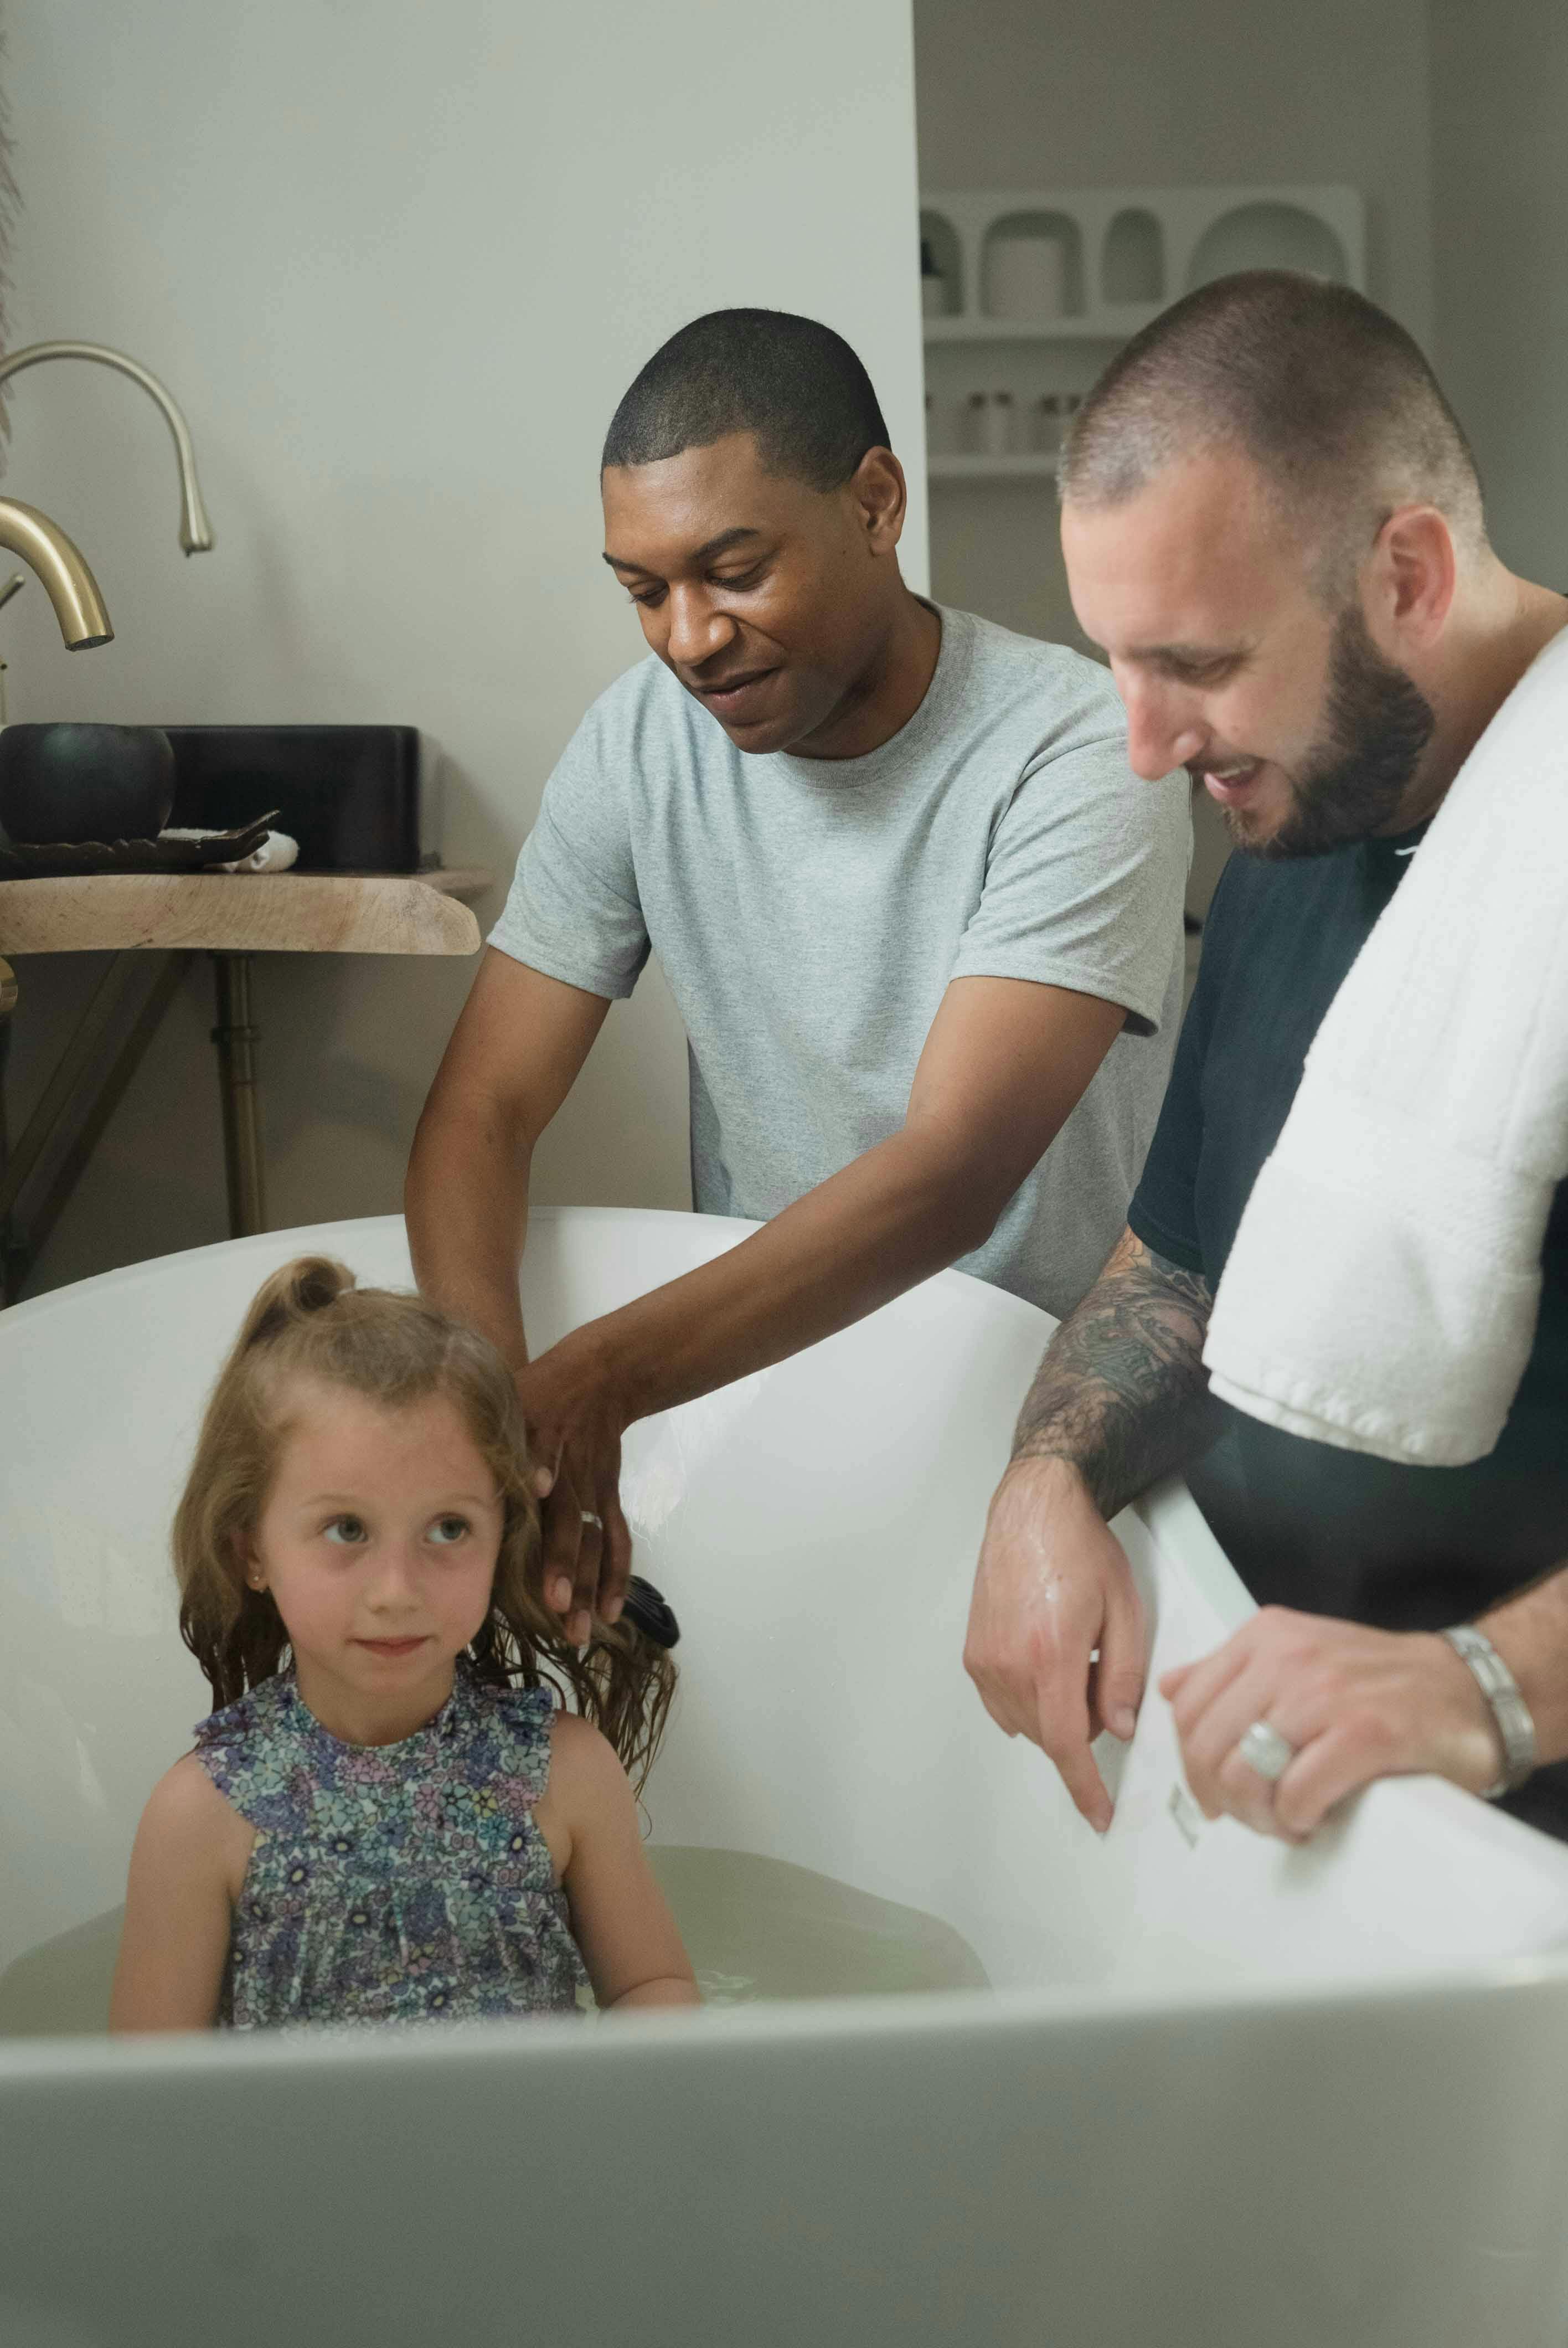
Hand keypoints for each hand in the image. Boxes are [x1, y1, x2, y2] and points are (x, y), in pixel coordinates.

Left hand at [512, 1339, 633, 1645]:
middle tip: (558, 1610)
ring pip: (596, 1543)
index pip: (541, 1494)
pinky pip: (617, 1539)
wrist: (597, 1378)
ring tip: (581, 1631)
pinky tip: (611, 1612)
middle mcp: (570, 1477)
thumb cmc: (536, 1393)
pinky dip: (617, 1575)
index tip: (536, 1559)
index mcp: (540, 1453)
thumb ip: (489, 1438)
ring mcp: (594, 1489)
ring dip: (592, 1586)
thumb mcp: (509, 1402)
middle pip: (571, 1527)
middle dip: (567, 1568)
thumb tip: (465, 1473)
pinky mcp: (608, 1495)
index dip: (541, 1528)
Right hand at [964, 1455, 1147, 1833]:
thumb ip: (1124, 1676)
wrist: (1034, 1510)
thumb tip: (1120, 1727)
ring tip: (1073, 1656)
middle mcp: (1009, 1662)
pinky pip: (1002, 1704)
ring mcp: (985, 1659)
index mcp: (1050, 1654)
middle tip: (1101, 1673)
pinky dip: (1030, 1699)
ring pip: (1025, 1723)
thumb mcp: (1124, 1610)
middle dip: (1083, 1725)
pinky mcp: (973, 1653)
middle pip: (1049, 1735)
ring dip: (1056, 1712)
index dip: (1085, 1786)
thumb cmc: (1079, 1548)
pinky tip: (1047, 1659)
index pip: (1069, 1742)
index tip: (1098, 1814)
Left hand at [1159, 1606, 1503, 1841]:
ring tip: (1285, 1822)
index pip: (1187, 1707)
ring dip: (1260, 1816)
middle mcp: (1288, 1657)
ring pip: (1245, 1773)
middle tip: (1253, 1816)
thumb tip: (1170, 1689)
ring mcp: (1326, 1693)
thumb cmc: (1382, 1682)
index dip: (1191, 1764)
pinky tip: (1314, 1819)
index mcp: (1265, 1637)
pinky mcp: (1365, 1733)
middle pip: (1208, 1746)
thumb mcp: (1298, 1654)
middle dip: (1222, 1797)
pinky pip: (1298, 1793)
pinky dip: (1297, 1819)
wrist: (1468, 1689)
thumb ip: (1232, 1672)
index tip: (1214, 1793)